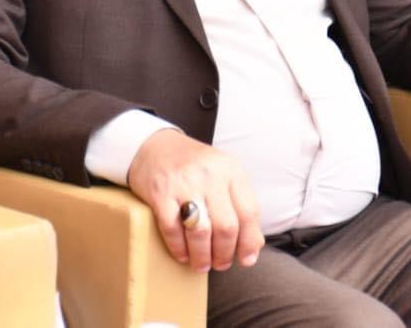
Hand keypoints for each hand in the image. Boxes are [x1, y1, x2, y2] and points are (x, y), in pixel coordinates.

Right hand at [127, 129, 263, 271]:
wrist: (155, 146)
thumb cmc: (195, 166)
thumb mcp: (224, 176)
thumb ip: (240, 205)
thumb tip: (255, 245)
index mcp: (232, 170)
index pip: (249, 211)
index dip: (250, 241)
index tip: (247, 258)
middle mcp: (211, 175)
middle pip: (226, 226)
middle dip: (225, 253)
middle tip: (220, 264)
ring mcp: (185, 184)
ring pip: (200, 232)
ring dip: (202, 256)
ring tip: (202, 264)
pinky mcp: (160, 193)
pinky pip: (172, 229)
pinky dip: (179, 248)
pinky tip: (183, 254)